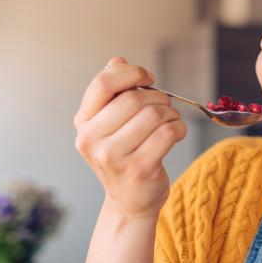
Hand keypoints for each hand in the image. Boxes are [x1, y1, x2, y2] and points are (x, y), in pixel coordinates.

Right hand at [74, 57, 186, 218]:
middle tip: (164, 105)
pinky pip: (167, 133)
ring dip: (170, 112)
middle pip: (133, 98)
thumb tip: (117, 61)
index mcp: (83, 123)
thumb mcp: (110, 124)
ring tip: (170, 120)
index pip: (103, 83)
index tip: (148, 78)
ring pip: (153, 115)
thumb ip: (113, 92)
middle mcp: (91, 140)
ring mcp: (113, 157)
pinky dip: (178, 128)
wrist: (129, 202)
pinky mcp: (138, 169)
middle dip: (157, 96)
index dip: (131, 73)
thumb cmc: (123, 156)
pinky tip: (176, 133)